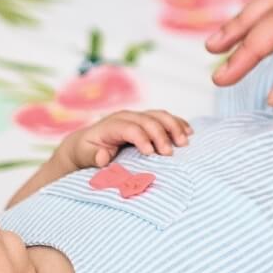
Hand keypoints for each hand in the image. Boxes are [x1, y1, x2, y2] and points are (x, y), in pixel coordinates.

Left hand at [64, 109, 192, 166]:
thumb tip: (103, 156)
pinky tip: (189, 132)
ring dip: (174, 127)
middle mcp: (126, 117)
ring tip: (184, 142)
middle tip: (169, 153)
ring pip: (159, 116)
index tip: (151, 154)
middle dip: (161, 135)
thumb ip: (93, 156)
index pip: (131, 128)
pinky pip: (164, 118)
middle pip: (148, 120)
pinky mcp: (146, 120)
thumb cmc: (86, 151)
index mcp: (112, 125)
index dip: (142, 138)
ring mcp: (137, 117)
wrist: (87, 142)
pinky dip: (178, 123)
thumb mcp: (84, 155)